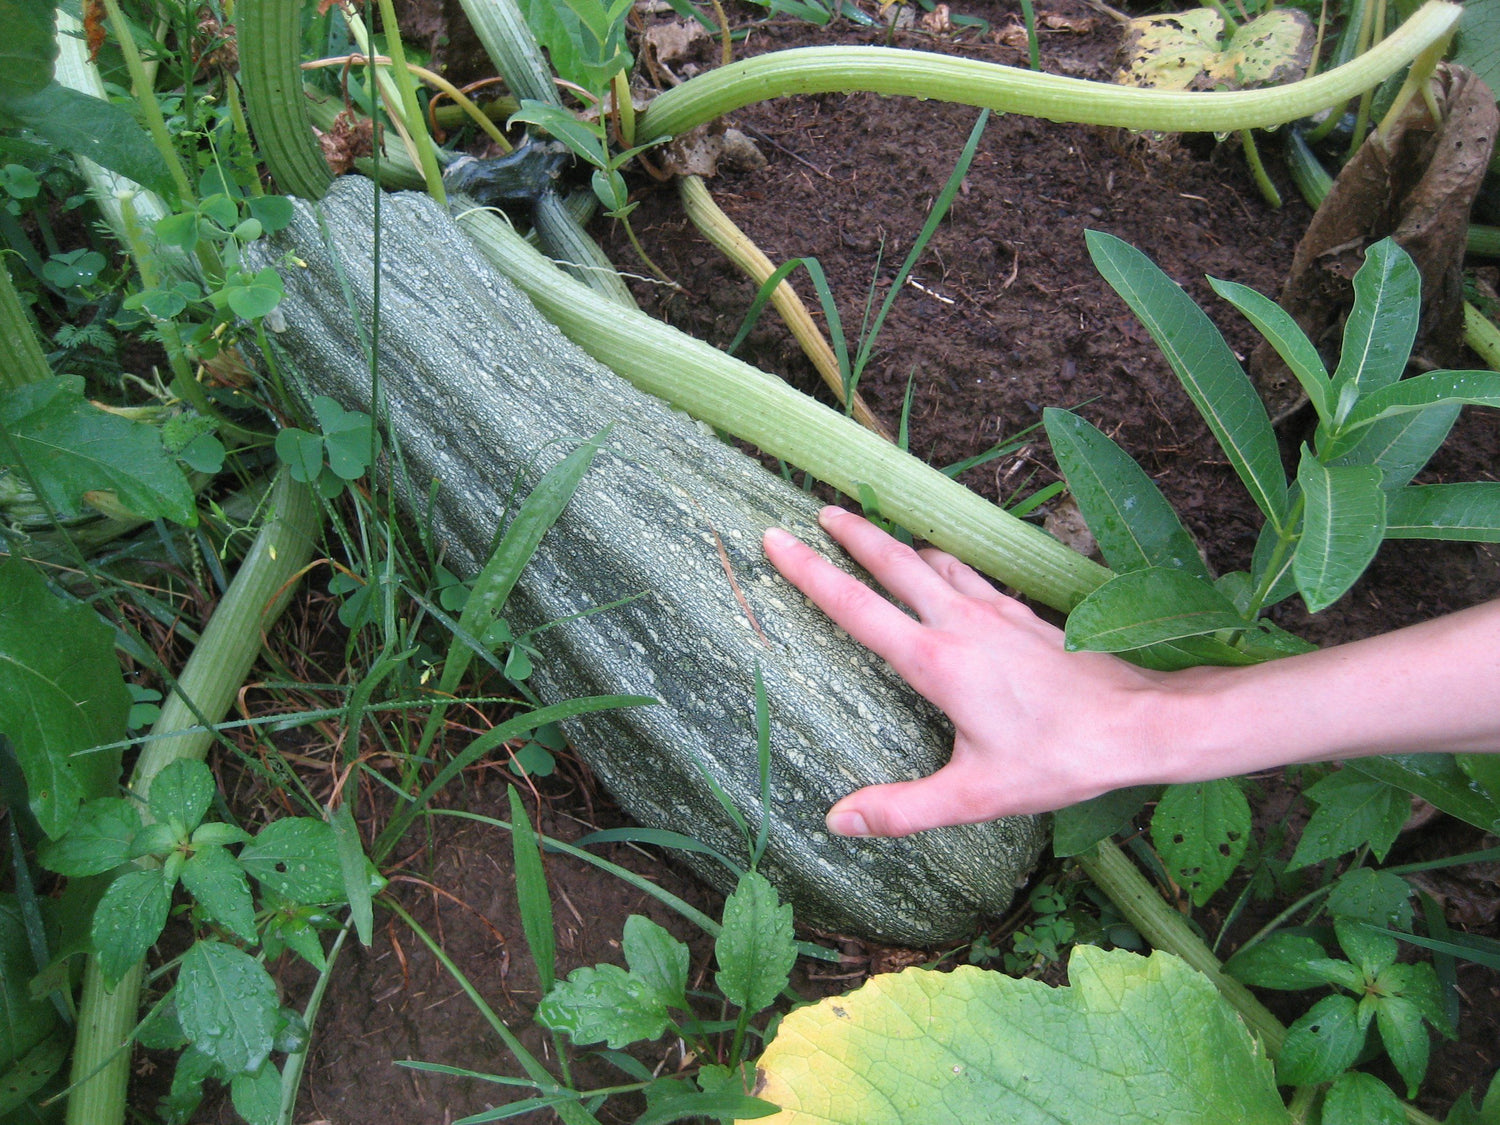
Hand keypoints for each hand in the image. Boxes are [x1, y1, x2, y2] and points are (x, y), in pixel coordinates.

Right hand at [763, 506, 1170, 835]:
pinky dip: (946, 564)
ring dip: (900, 545)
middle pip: (894, 563)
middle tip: (819, 511)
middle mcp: (961, 624)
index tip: (776, 540)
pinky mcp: (1025, 616)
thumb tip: (837, 820)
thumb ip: (903, 809)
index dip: (810, 572)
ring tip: (875, 535)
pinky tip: (948, 573)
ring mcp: (997, 613)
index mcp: (937, 662)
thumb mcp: (975, 797)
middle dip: (852, 535)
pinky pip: (972, 576)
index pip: (856, 607)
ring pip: (935, 562)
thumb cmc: (1059, 759)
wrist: (1140, 723)